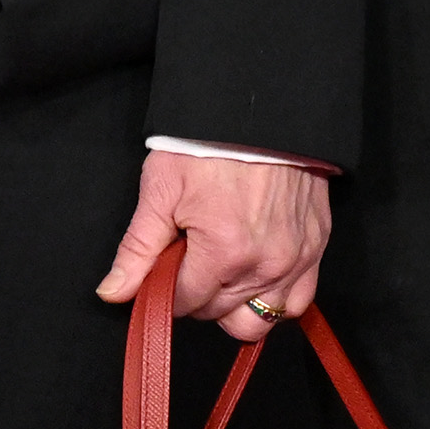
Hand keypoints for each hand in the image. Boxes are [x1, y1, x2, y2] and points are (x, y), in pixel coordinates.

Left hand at [95, 150, 332, 345]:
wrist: (259, 109)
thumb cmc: (208, 144)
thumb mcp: (161, 191)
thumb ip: (138, 250)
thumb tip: (113, 293)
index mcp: (224, 254)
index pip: (185, 304)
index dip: (166, 288)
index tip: (164, 265)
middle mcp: (265, 266)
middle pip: (219, 313)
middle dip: (197, 292)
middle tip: (190, 254)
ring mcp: (297, 259)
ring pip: (259, 319)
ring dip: (235, 303)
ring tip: (222, 268)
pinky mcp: (316, 248)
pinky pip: (297, 299)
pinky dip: (275, 296)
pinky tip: (255, 273)